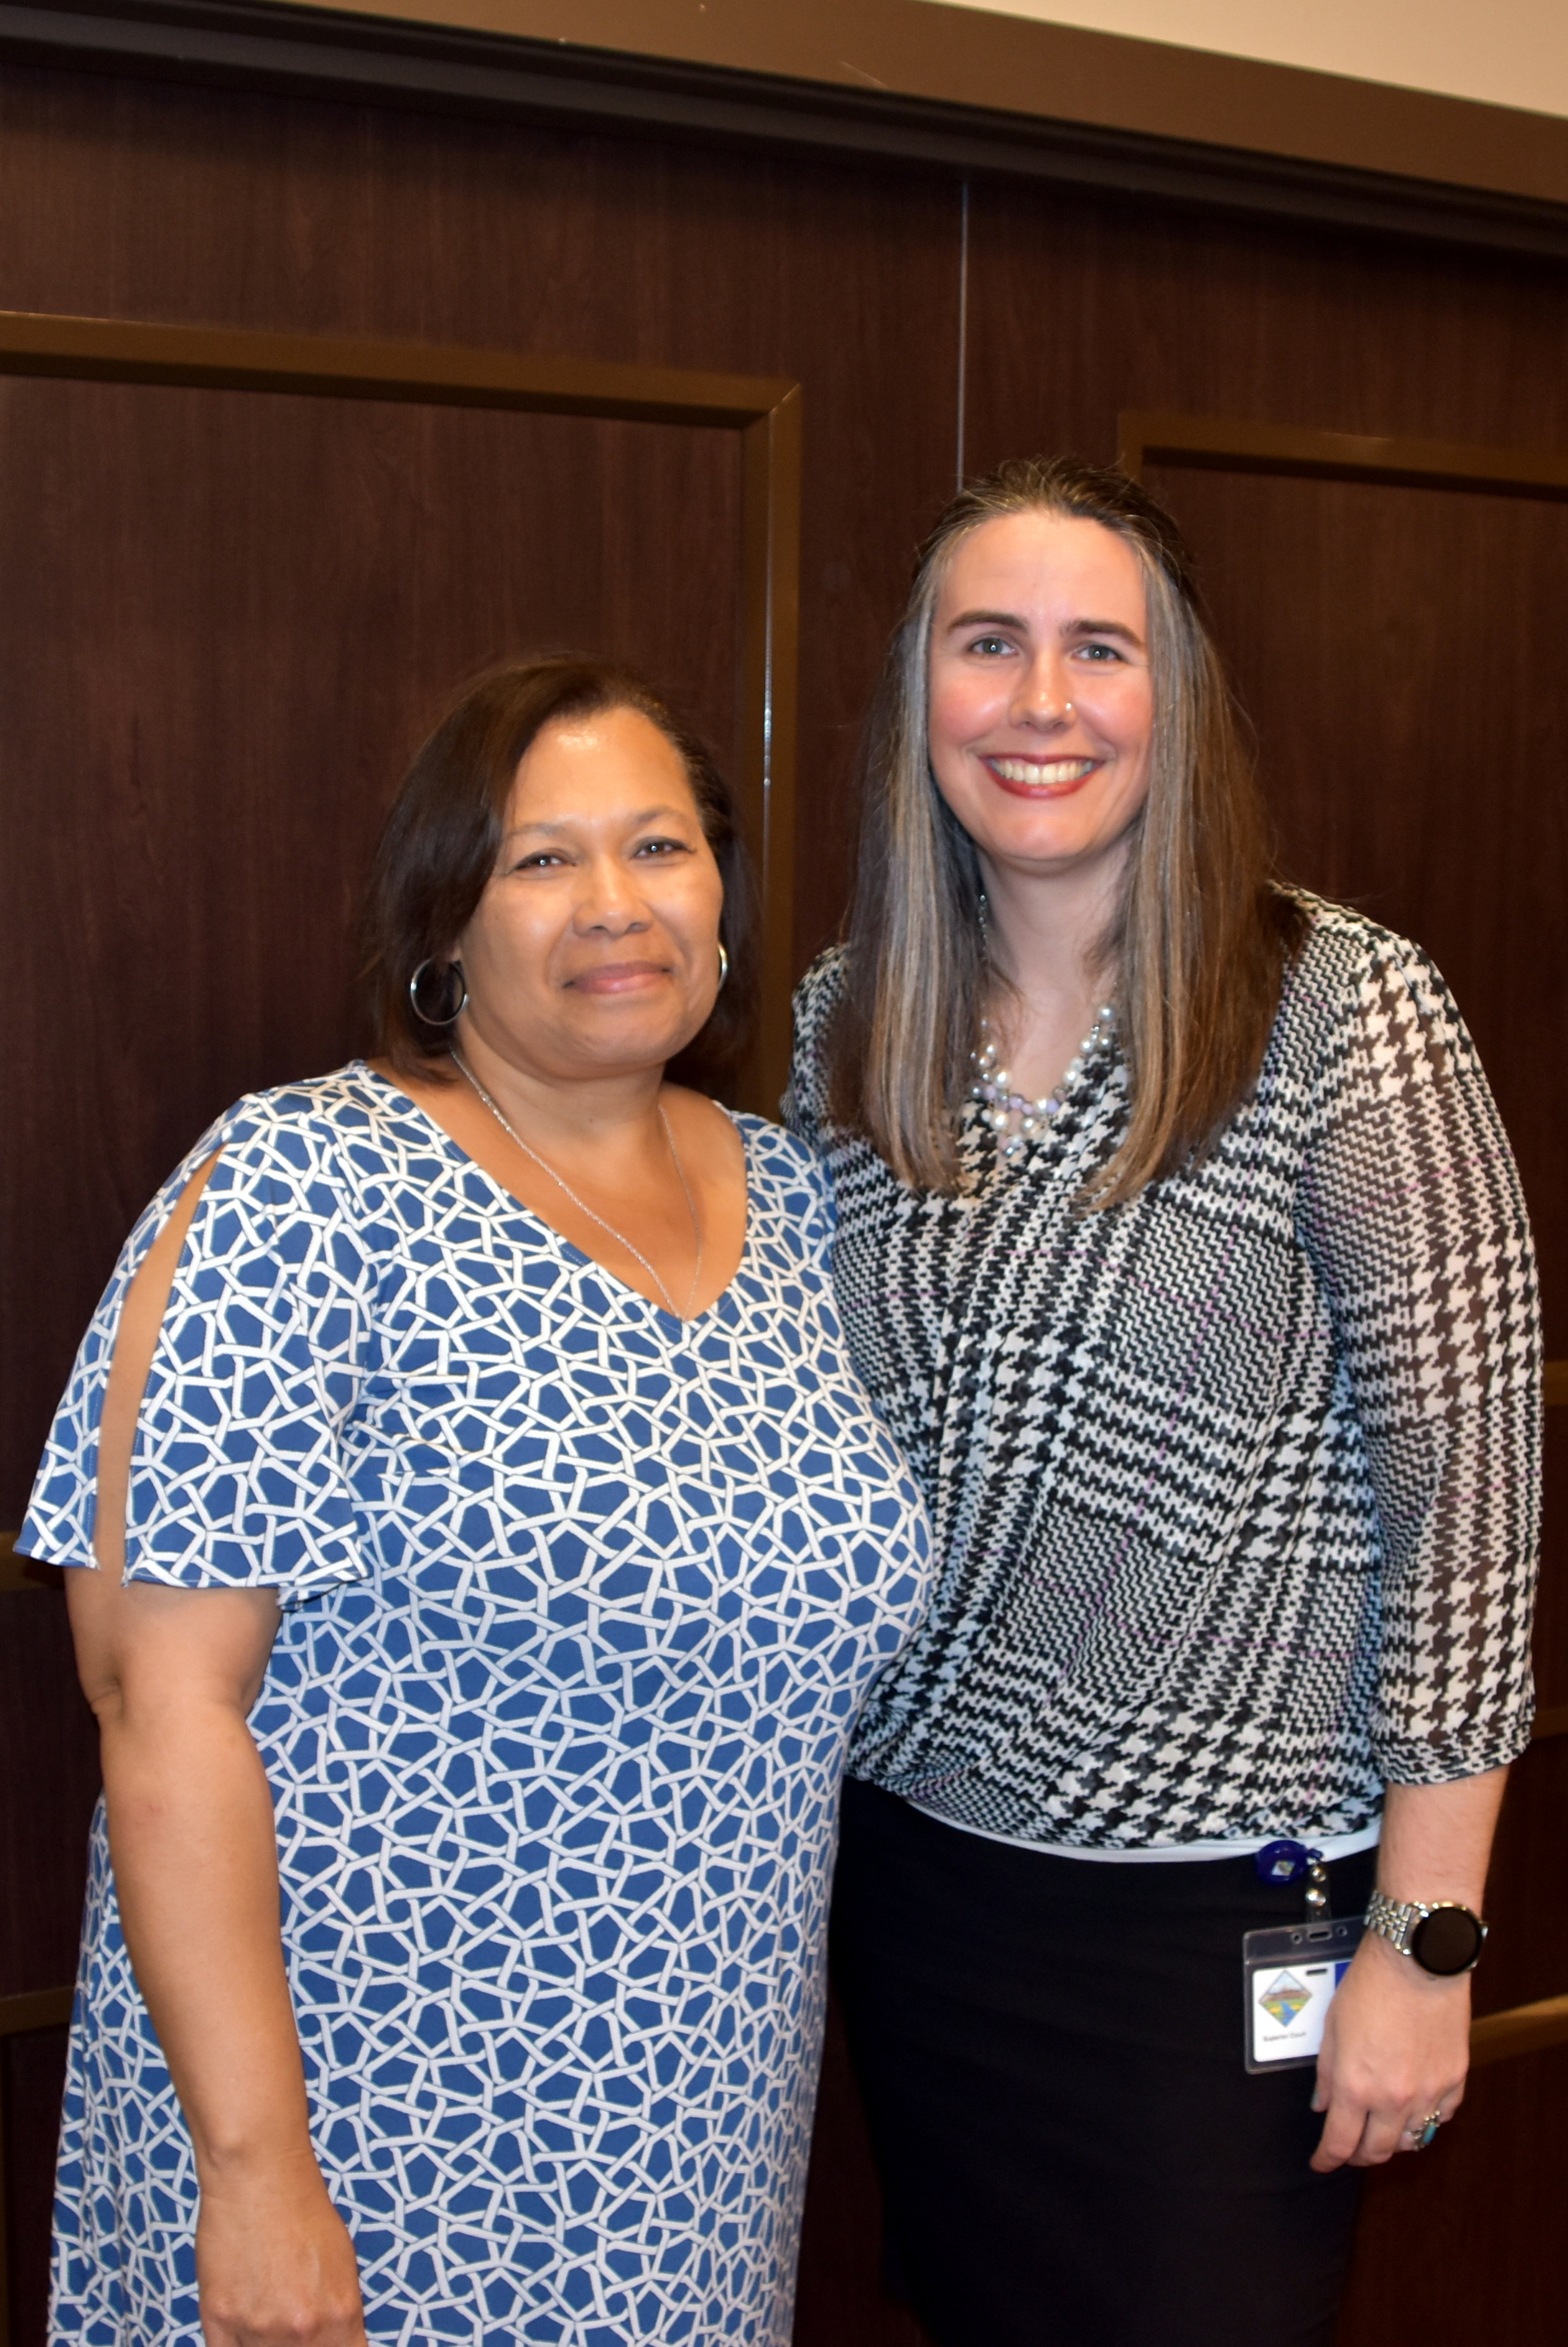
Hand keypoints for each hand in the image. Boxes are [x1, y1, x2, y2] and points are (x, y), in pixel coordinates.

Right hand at [196, 2151, 366, 2345]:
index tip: (325, 2341)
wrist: (259, 2173)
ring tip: (267, 2306)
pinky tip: (242, 2320)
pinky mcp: (219, 2320)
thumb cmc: (303, 2209)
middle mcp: (302, 2330)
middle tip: (289, 2315)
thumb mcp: (344, 2264)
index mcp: (341, 2316)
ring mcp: (258, 2329)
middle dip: (299, 2345)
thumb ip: (341, 2315)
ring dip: (265, 2343)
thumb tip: (338, 2341)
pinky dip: (236, 2343)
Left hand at [1309, 1930, 1469, 2170]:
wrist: (1417, 1959)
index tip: (1321, 2163)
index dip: (1327, 2159)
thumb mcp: (1332, 2027)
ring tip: (1381, 2130)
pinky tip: (1416, 2108)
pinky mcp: (1454, 2080)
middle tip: (1349, 2149)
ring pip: (1411, 2140)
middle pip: (1377, 2151)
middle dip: (1358, 2156)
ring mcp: (1429, 2092)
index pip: (1340, 2143)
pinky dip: (1427, 2119)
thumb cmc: (1370, 1984)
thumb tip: (1323, 2104)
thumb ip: (1326, 2073)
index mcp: (1357, 2085)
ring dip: (1393, 2140)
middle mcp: (1394, 2098)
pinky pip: (1442, 2116)